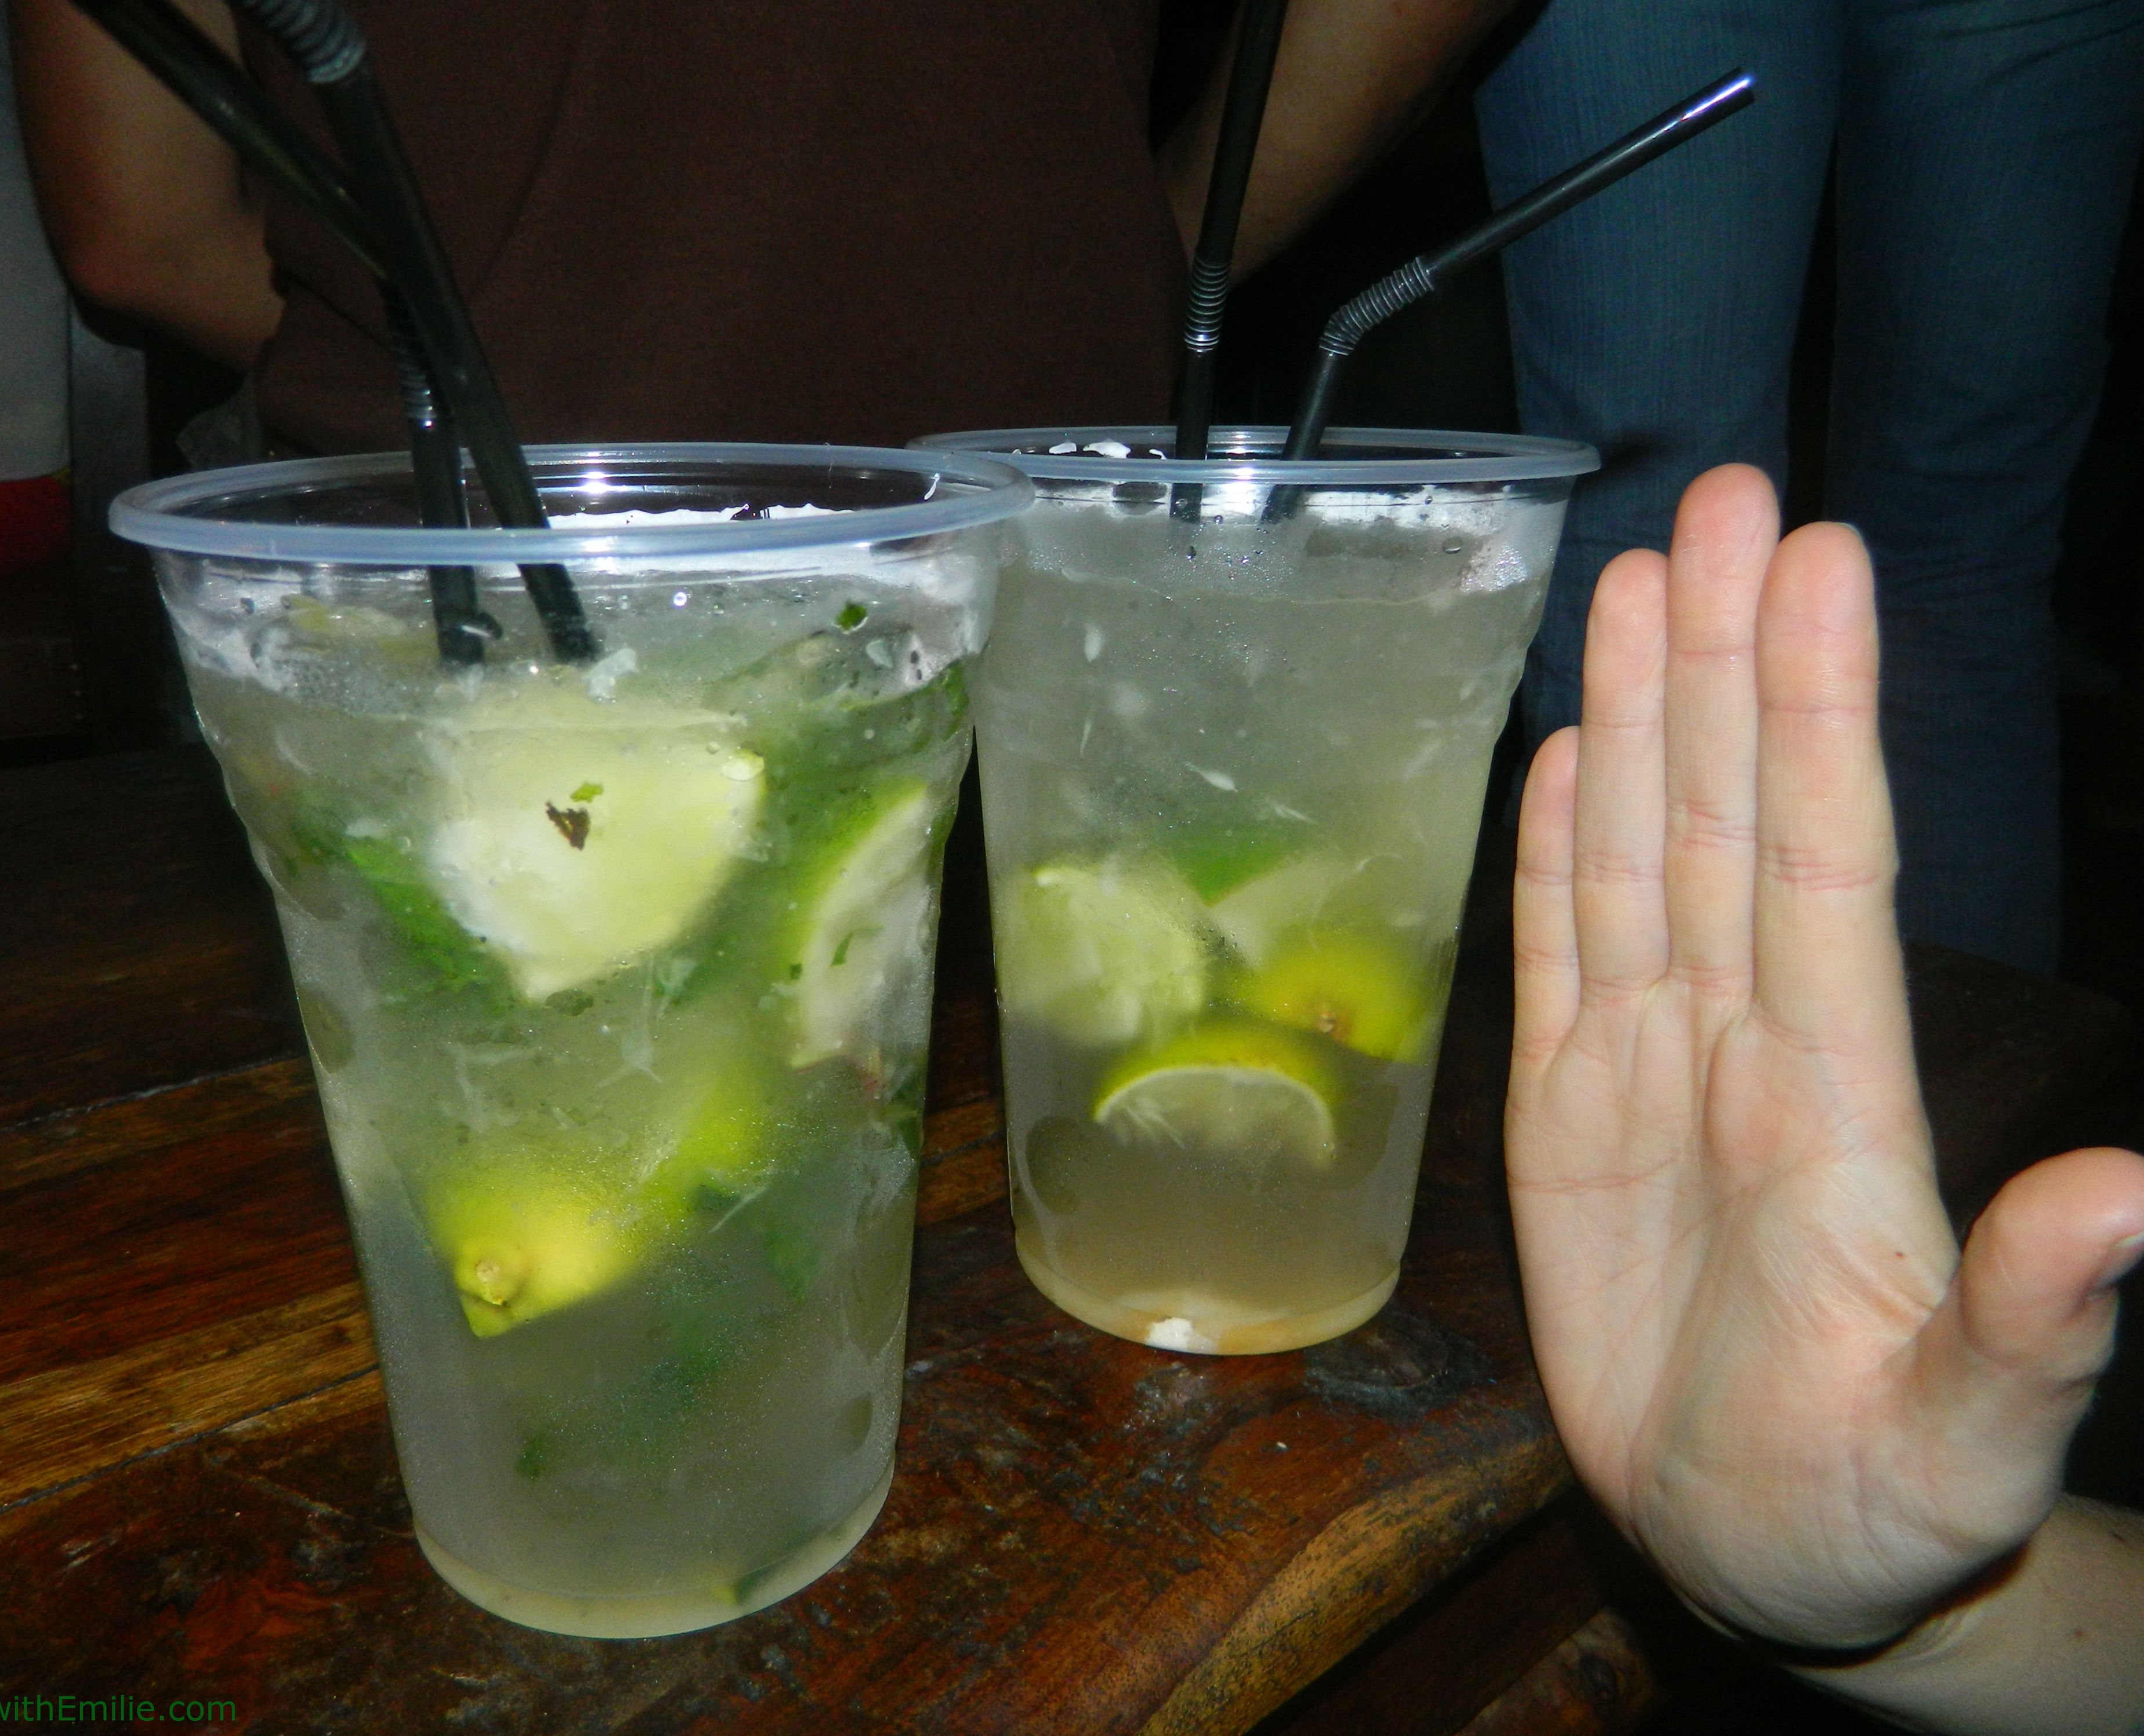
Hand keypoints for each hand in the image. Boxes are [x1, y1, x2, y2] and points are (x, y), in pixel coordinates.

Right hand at [1505, 463, 2143, 1650]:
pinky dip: (1555, 846)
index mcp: (1839, 1105)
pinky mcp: (1564, 1116)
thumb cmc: (1880, 1514)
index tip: (1818, 568)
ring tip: (1635, 572)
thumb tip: (2140, 1198)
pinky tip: (1566, 746)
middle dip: (1722, 656)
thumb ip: (2036, 1320)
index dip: (1814, 717)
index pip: (1824, 867)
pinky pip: (1560, 952)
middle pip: (1727, 817)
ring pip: (1642, 854)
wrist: (1762, 1554)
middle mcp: (1745, 1049)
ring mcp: (1651, 1071)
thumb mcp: (1965, 1442)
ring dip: (1638, 712)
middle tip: (1721, 493)